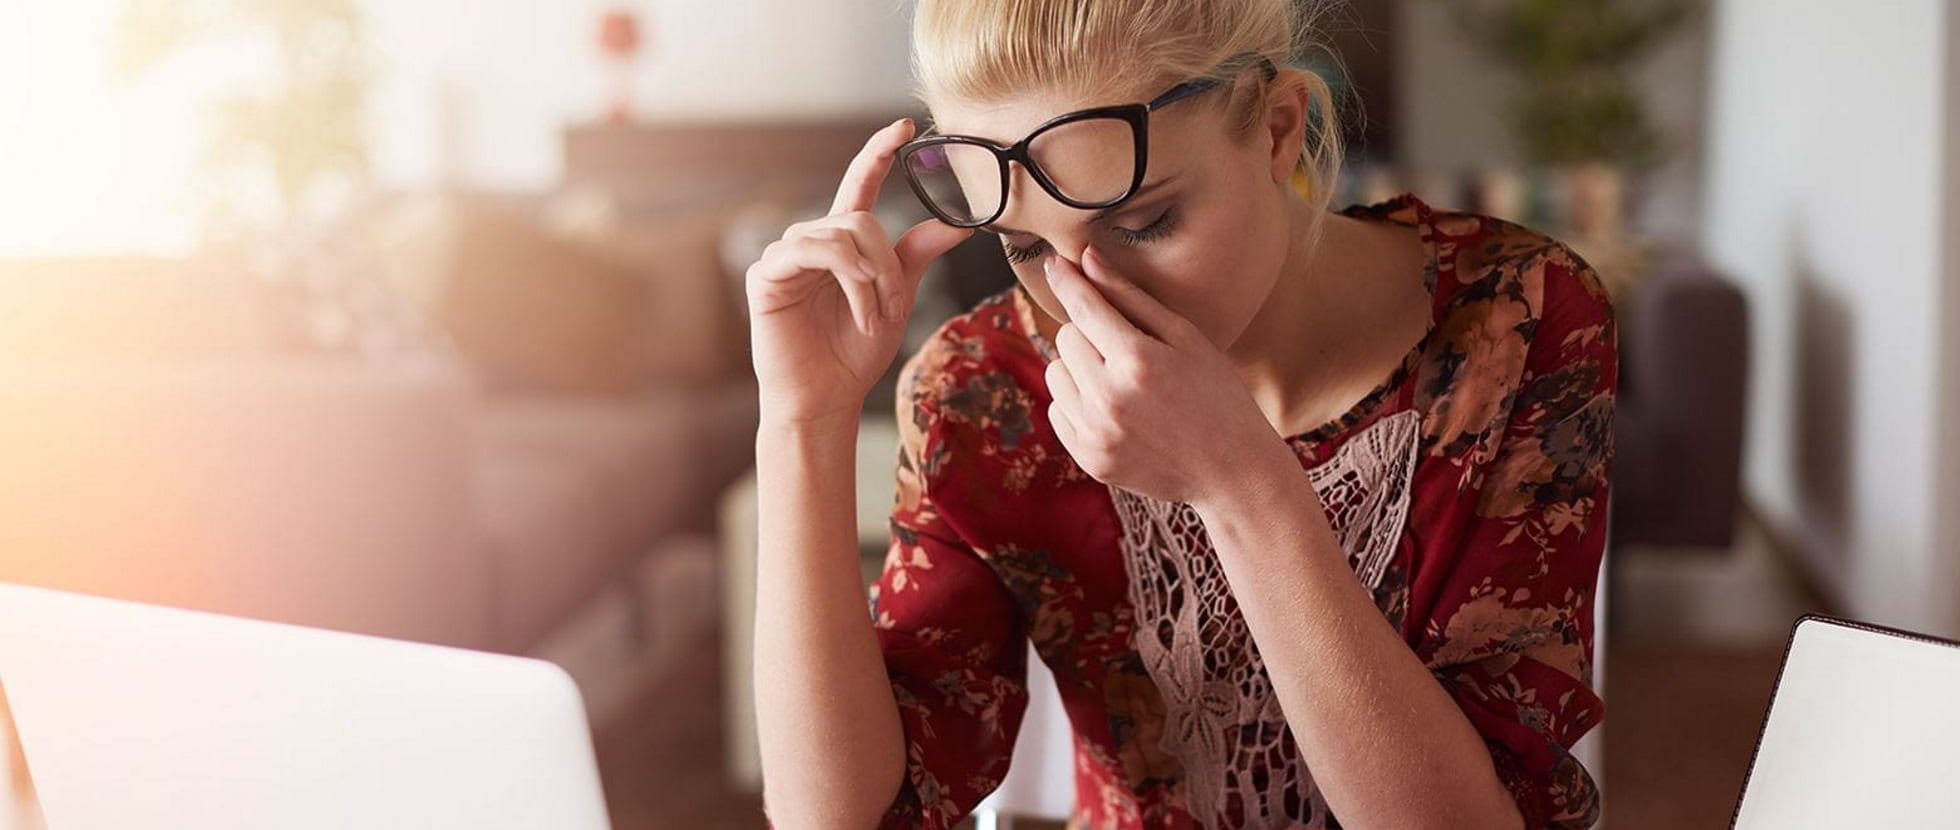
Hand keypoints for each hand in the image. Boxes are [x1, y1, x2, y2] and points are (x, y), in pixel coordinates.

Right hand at [745, 118, 973, 425]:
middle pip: (861, 219)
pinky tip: (857, 313)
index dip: (879, 153)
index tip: (904, 126)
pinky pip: (812, 252)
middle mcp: (811, 241)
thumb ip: (916, 258)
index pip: (861, 185)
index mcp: (842, 244)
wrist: (825, 398)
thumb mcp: (896, 299)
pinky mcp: (766, 274)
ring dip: (870, 278)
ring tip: (874, 317)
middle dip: (888, 264)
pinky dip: (848, 281)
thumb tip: (956, 225)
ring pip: (841, 234)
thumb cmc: (854, 354)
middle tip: (894, 307)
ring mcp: (785, 255)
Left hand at [1041, 246, 1290, 504]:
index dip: (1067, 280)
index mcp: (1137, 360)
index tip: (1055, 263)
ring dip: (1079, 368)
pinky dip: (1077, 402)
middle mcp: (1109, 398)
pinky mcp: (1089, 458)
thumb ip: (1131, 297)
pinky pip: (1057, 410)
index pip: (1084, 307)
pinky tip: (1115, 409)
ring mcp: (1096, 432)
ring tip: (1121, 380)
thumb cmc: (1217, 394)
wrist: (1232, 472)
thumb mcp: (1185, 337)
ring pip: (1056, 373)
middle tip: (1127, 348)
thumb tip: (1086, 259)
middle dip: (1089, 333)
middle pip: (1066, 337)